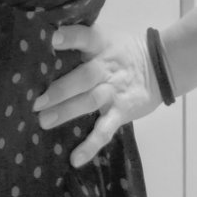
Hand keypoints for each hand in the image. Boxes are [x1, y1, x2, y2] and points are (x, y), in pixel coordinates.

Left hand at [32, 23, 163, 167]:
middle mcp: (106, 67)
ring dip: (67, 112)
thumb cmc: (119, 50)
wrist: (161, 66)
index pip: (84, 37)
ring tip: (44, 121)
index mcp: (100, 44)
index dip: (69, 37)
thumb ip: (78, 41)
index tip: (52, 38)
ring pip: (90, 102)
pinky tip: (76, 159)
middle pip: (83, 77)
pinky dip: (91, 145)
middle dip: (60, 89)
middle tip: (35, 101)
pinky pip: (105, 130)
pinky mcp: (121, 113)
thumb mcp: (104, 38)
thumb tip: (39, 40)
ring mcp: (114, 91)